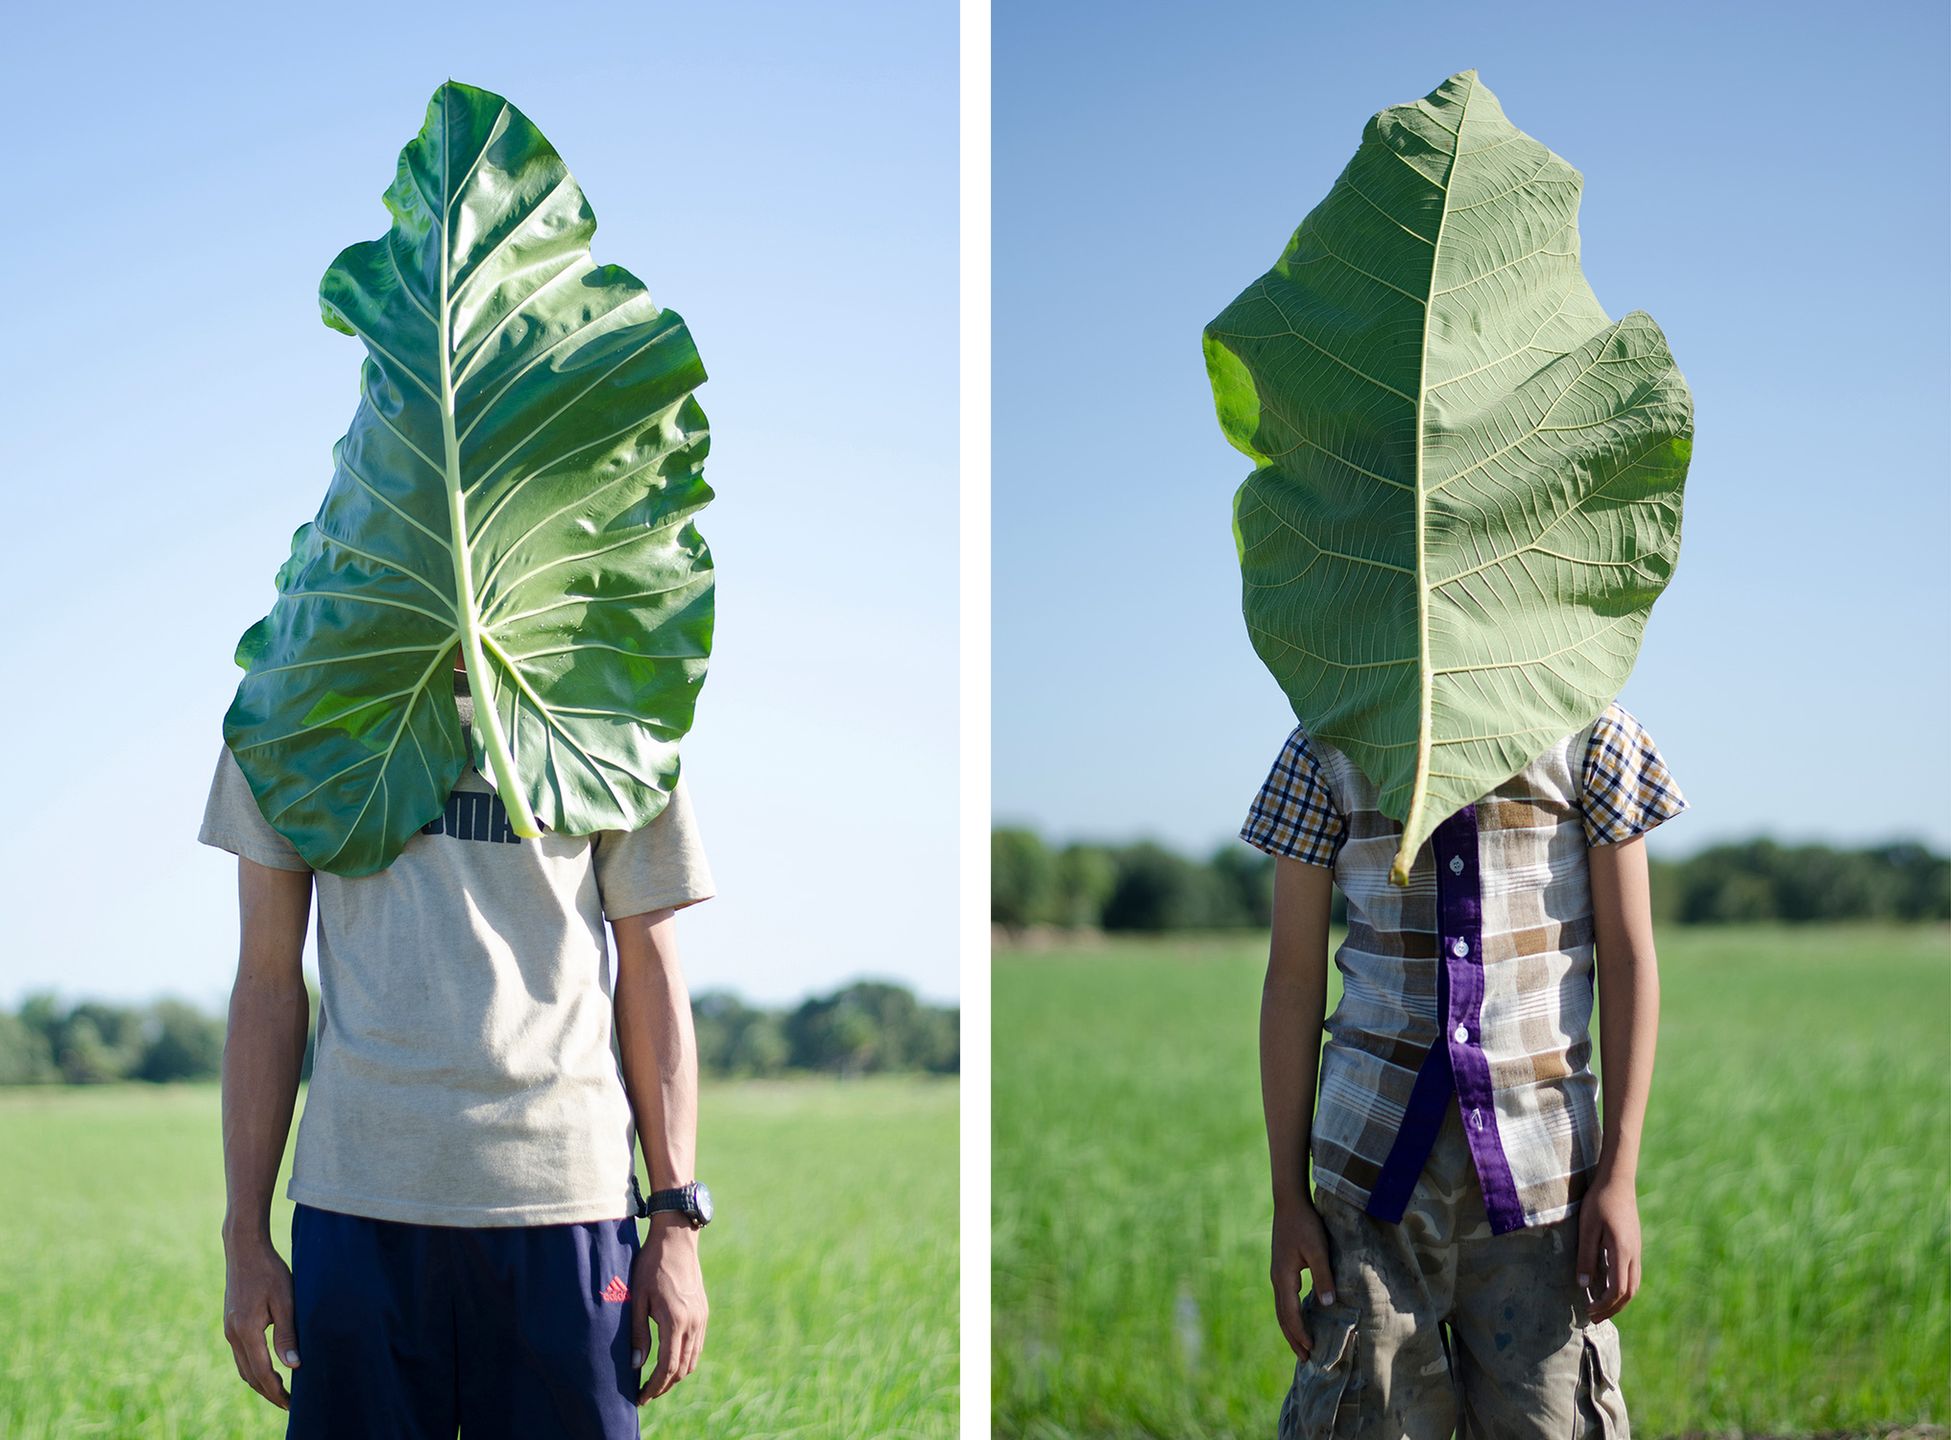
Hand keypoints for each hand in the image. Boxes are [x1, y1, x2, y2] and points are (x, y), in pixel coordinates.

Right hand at [222, 1233, 298, 1409]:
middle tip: (288, 1404)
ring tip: (280, 1391)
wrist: (244, 1250)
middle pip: (249, 1375)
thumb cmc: (270, 1271)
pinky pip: (240, 1356)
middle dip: (268, 1392)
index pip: (262, 1372)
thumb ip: (287, 1333)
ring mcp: (229, 1329)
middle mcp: (233, 1334)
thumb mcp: (285, 1300)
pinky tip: (267, 1369)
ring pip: (243, 1368)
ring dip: (260, 1383)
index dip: (276, 1391)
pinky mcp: (230, 1324)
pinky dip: (253, 1369)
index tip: (292, 1403)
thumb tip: (293, 1365)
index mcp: (246, 1330)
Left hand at [630, 1218, 707, 1402]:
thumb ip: (637, 1333)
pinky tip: (671, 1359)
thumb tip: (636, 1364)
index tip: (640, 1397)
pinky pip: (697, 1346)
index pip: (667, 1366)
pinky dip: (685, 1360)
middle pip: (682, 1368)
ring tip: (656, 1381)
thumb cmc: (651, 1266)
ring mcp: (701, 1318)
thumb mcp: (638, 1298)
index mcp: (675, 1321)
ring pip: (693, 1359)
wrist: (676, 1240)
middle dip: (664, 1386)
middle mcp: (693, 1323)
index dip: (654, 1386)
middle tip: (646, 1394)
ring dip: (676, 1375)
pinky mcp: (703, 1312)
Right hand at [1270, 1193, 1336, 1359]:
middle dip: (1293, 1338)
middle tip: (1305, 1359)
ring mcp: (1277, 1274)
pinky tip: (1299, 1318)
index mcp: (1284, 1277)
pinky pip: (1284, 1299)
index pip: (1291, 1314)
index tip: (1311, 1351)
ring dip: (1291, 1329)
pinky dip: (1291, 1315)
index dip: (1301, 1334)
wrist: (1289, 1202)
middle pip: (1282, 1316)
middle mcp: (1277, 1279)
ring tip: (1301, 1345)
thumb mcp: (1318, 1250)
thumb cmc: (1305, 1224)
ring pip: (1281, 1309)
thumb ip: (1323, 1276)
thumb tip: (1327, 1305)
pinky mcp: (1282, 1269)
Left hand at [1576, 1168, 1641, 1322]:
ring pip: (1633, 1286)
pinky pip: (1632, 1275)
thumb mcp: (1587, 1229)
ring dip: (1618, 1300)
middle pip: (1628, 1293)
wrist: (1618, 1182)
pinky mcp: (1635, 1246)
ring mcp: (1637, 1251)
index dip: (1603, 1304)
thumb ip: (1586, 1257)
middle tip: (1594, 1317)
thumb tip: (1584, 1285)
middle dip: (1612, 1308)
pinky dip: (1622, 1288)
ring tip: (1601, 1307)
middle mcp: (1634, 1255)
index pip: (1617, 1289)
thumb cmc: (1599, 1202)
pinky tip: (1608, 1286)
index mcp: (1622, 1252)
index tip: (1588, 1309)